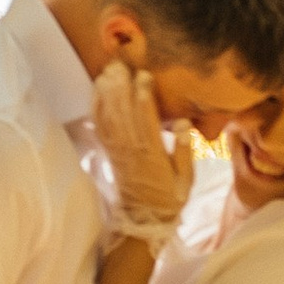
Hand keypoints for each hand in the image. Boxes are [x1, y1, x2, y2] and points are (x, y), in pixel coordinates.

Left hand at [92, 60, 194, 240]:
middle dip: (120, 86)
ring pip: (110, 116)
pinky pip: (100, 126)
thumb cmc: (169, 197)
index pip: (146, 118)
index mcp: (152, 152)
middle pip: (123, 111)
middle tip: (119, 63)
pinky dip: (97, 107)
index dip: (143, 95)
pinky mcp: (109, 152)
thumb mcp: (186, 178)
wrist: (144, 219)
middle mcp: (132, 147)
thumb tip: (181, 121)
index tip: (144, 75)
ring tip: (107, 70)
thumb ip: (184, 150)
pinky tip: (97, 91)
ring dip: (107, 92)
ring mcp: (118, 150)